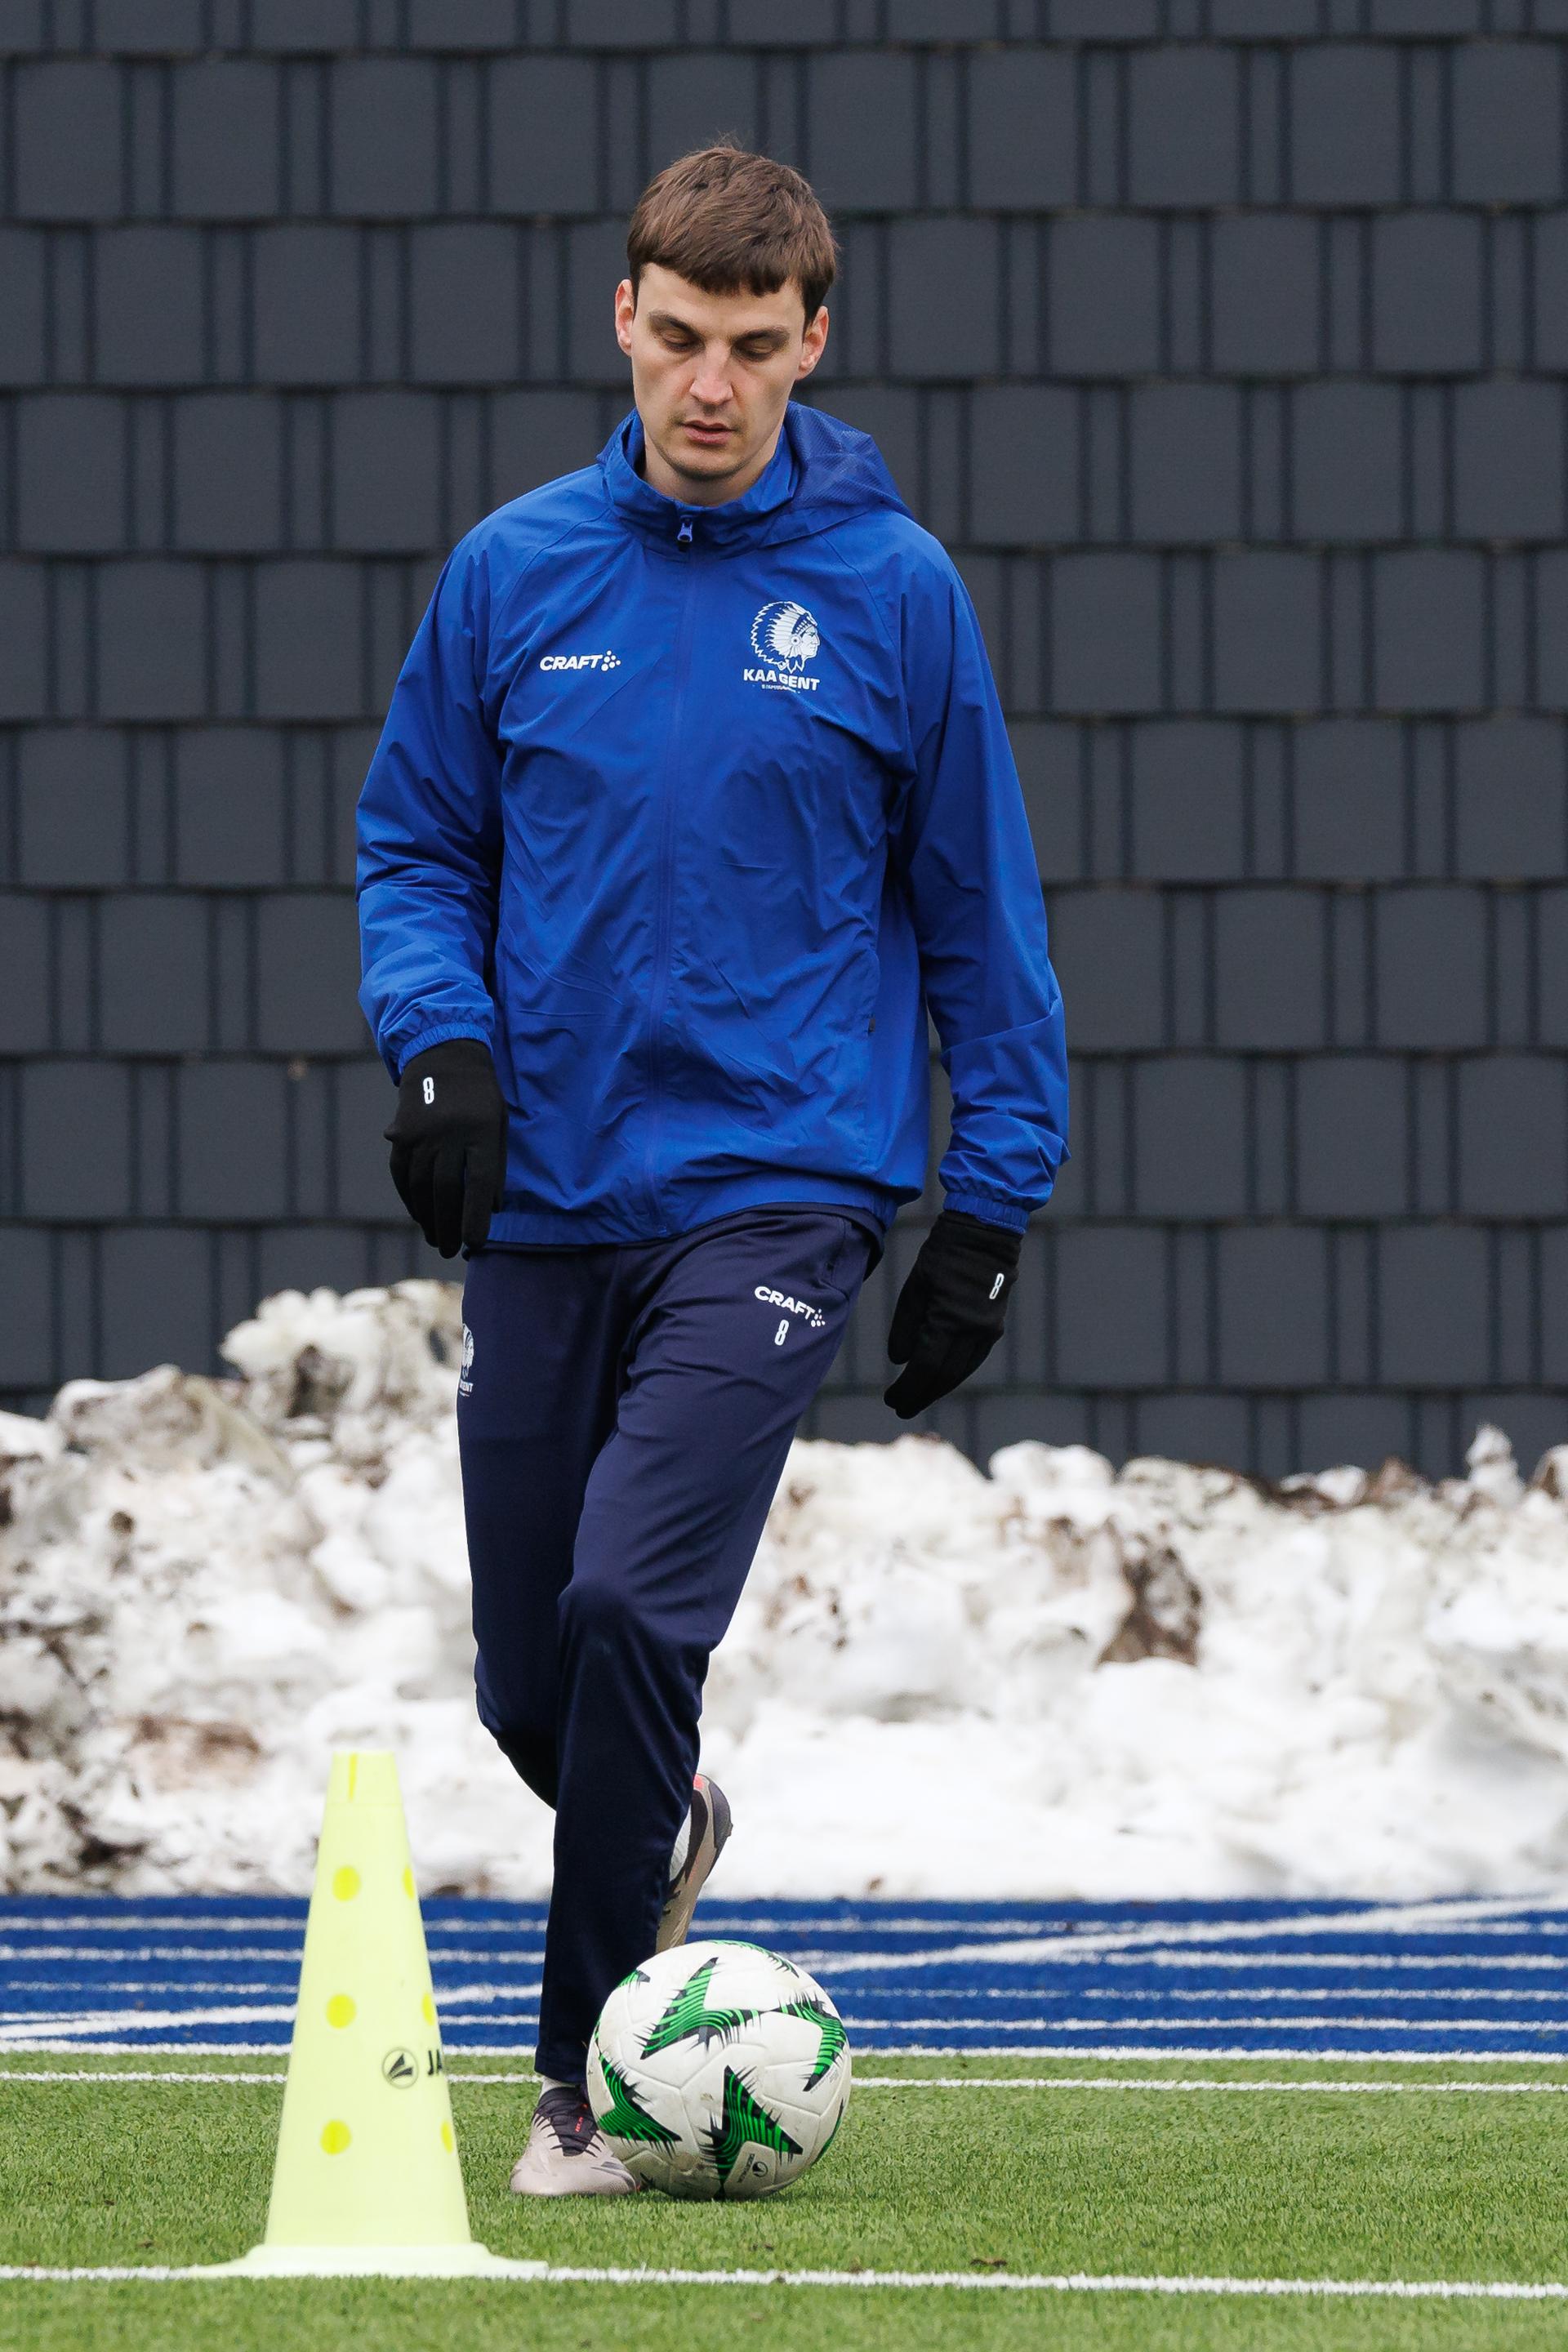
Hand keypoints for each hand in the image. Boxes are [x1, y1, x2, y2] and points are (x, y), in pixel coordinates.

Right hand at [384, 1040, 507, 1257]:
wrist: (443, 1055)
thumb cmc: (480, 1097)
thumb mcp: (498, 1125)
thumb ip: (496, 1166)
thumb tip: (492, 1211)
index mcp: (481, 1131)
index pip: (479, 1183)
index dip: (476, 1216)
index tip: (476, 1243)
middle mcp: (449, 1133)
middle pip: (446, 1190)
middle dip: (449, 1225)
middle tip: (452, 1250)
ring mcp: (421, 1133)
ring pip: (421, 1186)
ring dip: (428, 1218)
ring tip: (437, 1239)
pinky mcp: (401, 1134)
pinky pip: (402, 1174)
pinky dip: (410, 1198)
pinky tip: (419, 1215)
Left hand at [883, 1210, 1021, 1418]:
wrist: (985, 1234)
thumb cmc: (944, 1256)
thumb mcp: (916, 1287)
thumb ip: (906, 1325)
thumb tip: (899, 1361)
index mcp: (950, 1320)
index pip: (925, 1367)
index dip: (908, 1388)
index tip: (890, 1400)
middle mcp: (974, 1331)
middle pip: (945, 1376)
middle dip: (921, 1394)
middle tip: (900, 1407)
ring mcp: (988, 1331)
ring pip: (961, 1371)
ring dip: (938, 1387)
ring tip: (917, 1397)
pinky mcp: (995, 1327)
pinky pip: (972, 1359)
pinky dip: (954, 1372)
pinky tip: (939, 1377)